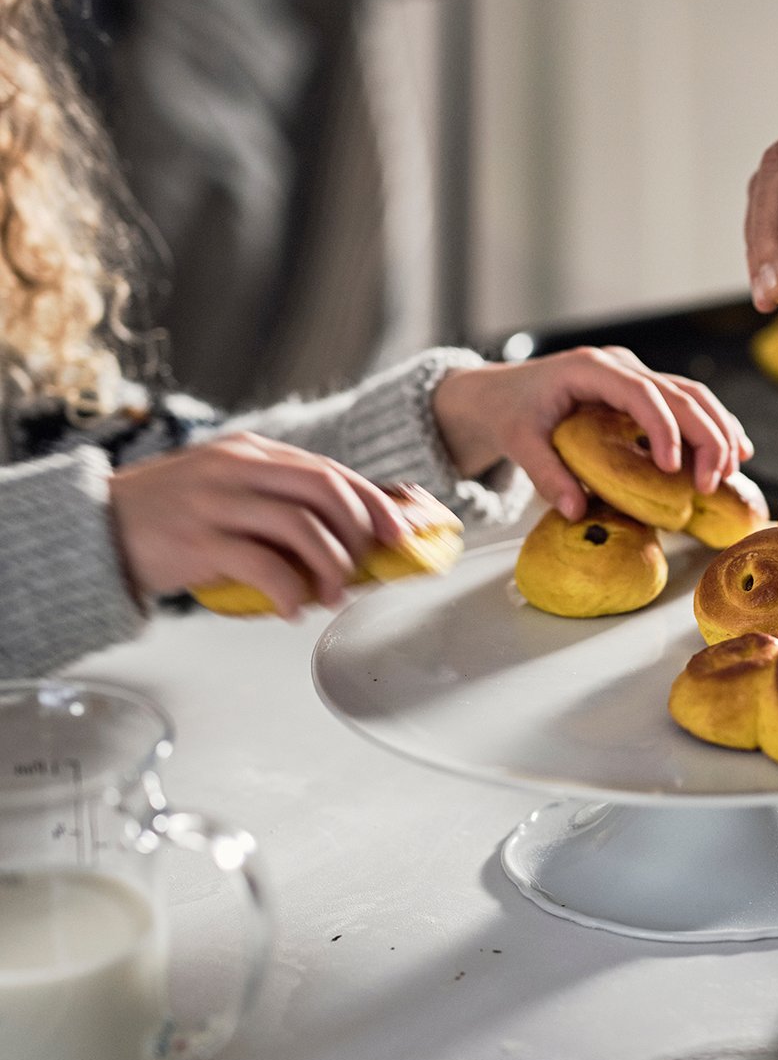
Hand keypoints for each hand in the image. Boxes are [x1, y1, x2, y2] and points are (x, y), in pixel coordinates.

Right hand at [110, 433, 411, 617]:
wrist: (95, 529)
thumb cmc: (169, 517)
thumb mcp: (227, 489)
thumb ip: (278, 499)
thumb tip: (348, 530)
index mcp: (251, 452)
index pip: (330, 470)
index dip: (374, 502)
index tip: (400, 533)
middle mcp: (238, 468)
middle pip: (325, 488)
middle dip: (361, 531)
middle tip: (369, 567)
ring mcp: (217, 501)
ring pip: (302, 526)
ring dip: (330, 567)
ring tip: (331, 596)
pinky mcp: (198, 540)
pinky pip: (264, 565)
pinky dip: (290, 590)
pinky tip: (292, 608)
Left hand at [432, 348, 753, 520]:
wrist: (499, 393)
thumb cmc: (509, 412)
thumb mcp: (518, 442)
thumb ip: (546, 475)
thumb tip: (577, 511)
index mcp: (590, 369)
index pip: (641, 393)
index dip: (664, 428)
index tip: (674, 468)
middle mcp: (620, 365)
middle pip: (679, 392)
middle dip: (705, 435)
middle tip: (714, 482)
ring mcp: (633, 374)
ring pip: (691, 394)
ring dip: (718, 429)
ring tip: (733, 469)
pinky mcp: (640, 389)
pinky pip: (685, 402)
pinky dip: (711, 425)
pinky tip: (732, 450)